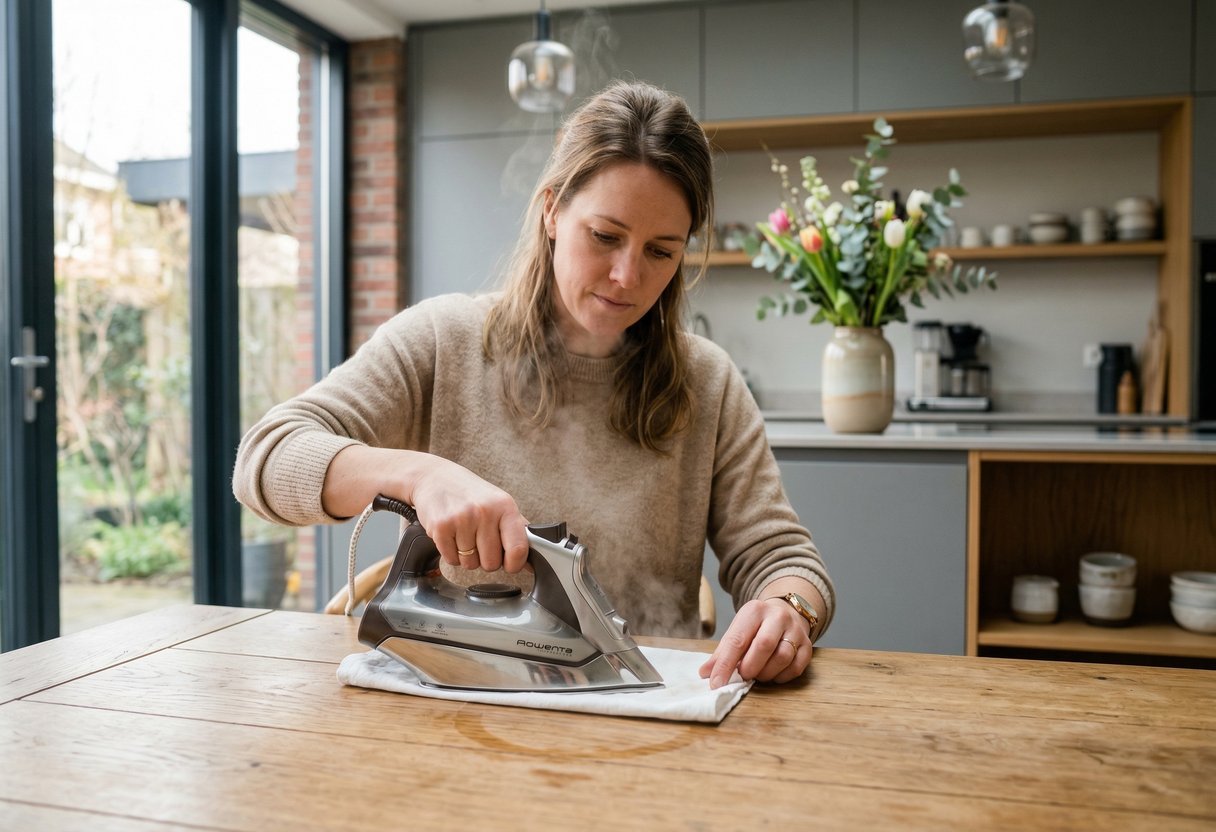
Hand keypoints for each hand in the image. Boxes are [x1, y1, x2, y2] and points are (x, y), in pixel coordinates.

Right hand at [409, 457, 529, 572]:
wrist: (434, 478)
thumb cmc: (470, 494)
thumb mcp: (499, 504)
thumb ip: (517, 531)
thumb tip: (532, 561)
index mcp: (505, 506)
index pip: (518, 549)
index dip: (514, 564)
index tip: (509, 563)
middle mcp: (485, 511)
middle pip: (491, 563)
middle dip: (485, 559)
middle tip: (479, 541)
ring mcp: (462, 519)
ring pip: (470, 564)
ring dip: (466, 556)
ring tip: (463, 535)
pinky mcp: (441, 527)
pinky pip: (451, 560)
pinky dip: (451, 554)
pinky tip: (451, 536)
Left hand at [698, 598, 811, 688]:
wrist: (787, 612)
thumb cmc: (757, 626)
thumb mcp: (738, 630)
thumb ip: (723, 652)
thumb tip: (706, 674)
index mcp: (754, 610)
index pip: (737, 639)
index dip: (725, 664)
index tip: (716, 683)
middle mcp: (778, 616)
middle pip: (764, 645)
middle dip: (750, 667)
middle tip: (743, 676)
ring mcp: (796, 630)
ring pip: (783, 657)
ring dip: (766, 673)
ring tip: (757, 675)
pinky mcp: (808, 646)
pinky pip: (796, 667)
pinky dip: (781, 677)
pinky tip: (773, 675)